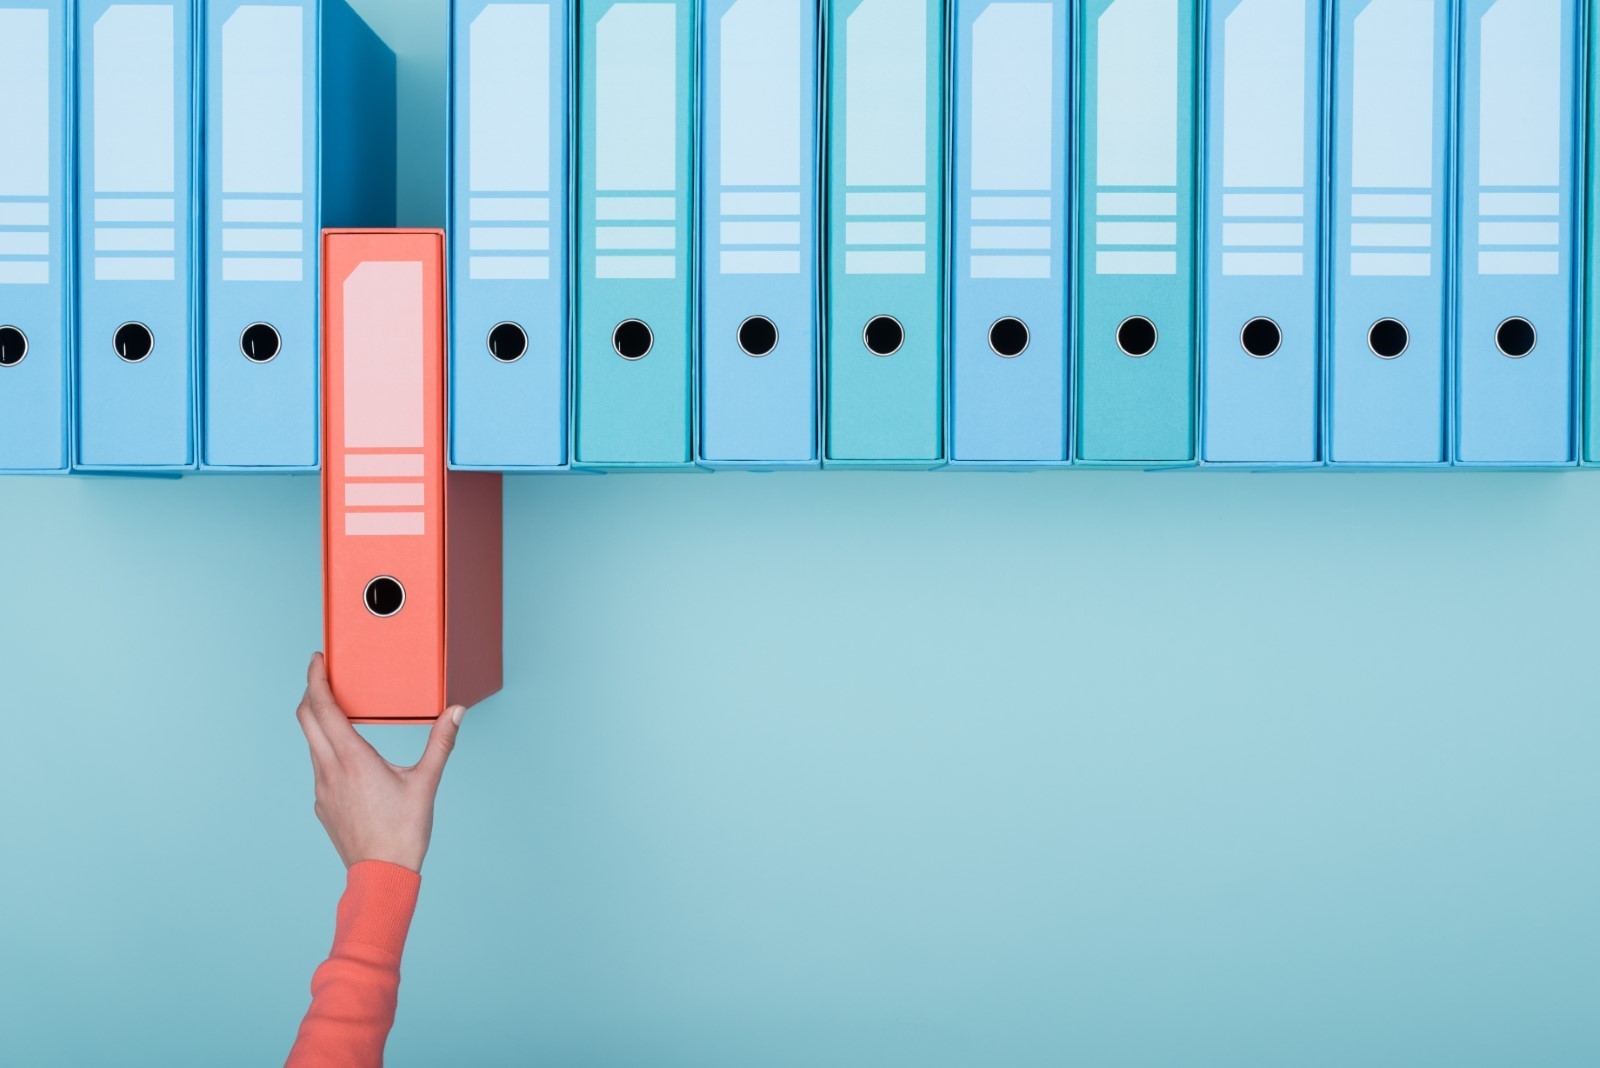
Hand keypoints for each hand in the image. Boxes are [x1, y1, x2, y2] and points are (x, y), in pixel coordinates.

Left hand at [295, 653, 464, 872]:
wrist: (381, 875)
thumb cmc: (404, 832)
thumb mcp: (426, 783)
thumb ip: (441, 743)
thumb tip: (456, 711)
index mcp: (352, 758)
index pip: (323, 707)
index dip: (316, 679)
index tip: (317, 660)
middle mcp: (329, 769)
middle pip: (306, 719)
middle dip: (311, 692)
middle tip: (322, 675)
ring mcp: (322, 788)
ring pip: (311, 743)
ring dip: (318, 721)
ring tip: (337, 710)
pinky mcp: (322, 804)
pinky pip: (319, 766)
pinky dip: (326, 749)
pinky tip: (347, 755)